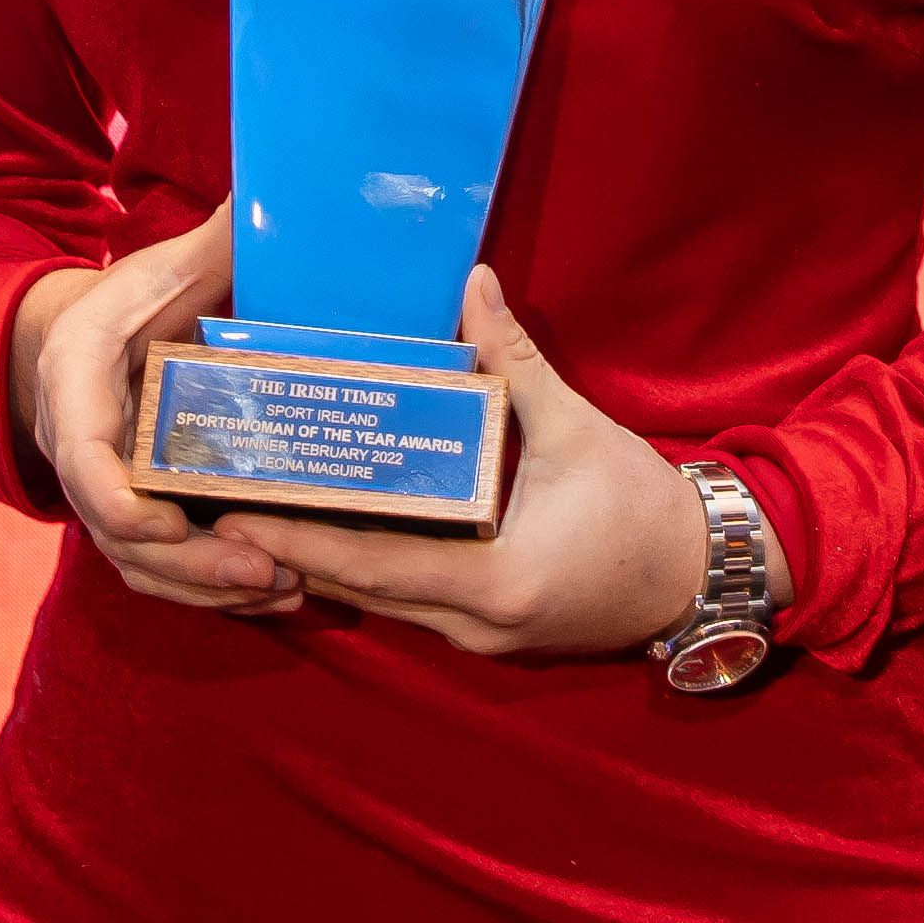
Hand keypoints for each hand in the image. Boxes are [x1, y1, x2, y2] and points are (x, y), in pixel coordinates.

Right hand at [18, 212, 301, 615]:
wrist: (80, 342)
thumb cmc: (126, 302)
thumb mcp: (162, 268)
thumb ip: (214, 244)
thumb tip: (270, 198)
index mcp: (78, 387)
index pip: (85, 463)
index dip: (121, 504)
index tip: (172, 525)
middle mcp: (82, 454)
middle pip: (121, 534)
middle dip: (190, 564)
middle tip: (265, 570)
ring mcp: (105, 493)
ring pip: (142, 564)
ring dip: (208, 587)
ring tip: (286, 589)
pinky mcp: (134, 517)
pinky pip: (161, 569)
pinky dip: (209, 590)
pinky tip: (275, 591)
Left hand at [229, 268, 746, 658]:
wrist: (704, 572)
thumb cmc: (644, 505)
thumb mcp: (576, 429)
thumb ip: (515, 361)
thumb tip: (474, 285)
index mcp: (494, 582)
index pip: (373, 565)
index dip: (299, 540)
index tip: (237, 514)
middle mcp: (476, 625)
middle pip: (360, 591)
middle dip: (288, 551)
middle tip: (219, 508)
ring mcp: (481, 637)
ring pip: (380, 603)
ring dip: (321, 564)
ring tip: (256, 516)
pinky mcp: (488, 631)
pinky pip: (409, 604)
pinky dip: (366, 572)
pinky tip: (328, 533)